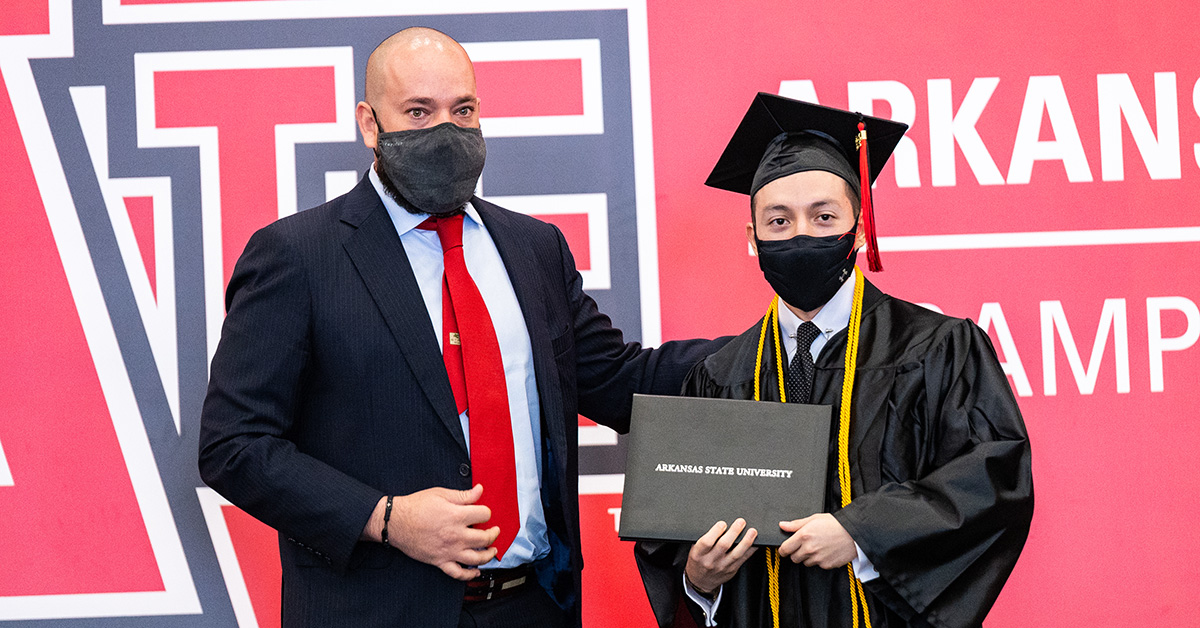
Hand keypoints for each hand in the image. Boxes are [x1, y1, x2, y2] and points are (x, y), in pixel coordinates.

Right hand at [381, 484, 499, 579]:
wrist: (395, 522)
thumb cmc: (416, 506)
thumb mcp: (441, 494)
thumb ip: (463, 495)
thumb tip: (479, 490)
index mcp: (456, 516)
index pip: (484, 515)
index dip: (486, 512)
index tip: (484, 512)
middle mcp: (455, 536)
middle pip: (485, 538)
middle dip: (493, 534)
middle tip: (494, 531)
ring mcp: (448, 550)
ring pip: (476, 558)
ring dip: (488, 555)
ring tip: (492, 550)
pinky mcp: (440, 561)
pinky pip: (458, 573)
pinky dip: (469, 575)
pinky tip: (476, 571)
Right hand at [684, 518, 757, 594]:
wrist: (700, 581)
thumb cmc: (698, 561)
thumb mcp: (694, 549)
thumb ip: (704, 539)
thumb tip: (719, 524)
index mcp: (698, 554)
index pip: (707, 542)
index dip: (715, 532)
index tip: (723, 523)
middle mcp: (710, 561)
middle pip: (724, 545)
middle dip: (734, 532)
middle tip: (741, 522)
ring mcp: (722, 566)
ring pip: (736, 553)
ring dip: (746, 541)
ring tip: (752, 531)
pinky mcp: (732, 570)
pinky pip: (743, 559)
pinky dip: (750, 550)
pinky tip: (755, 543)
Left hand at [776, 513, 856, 568]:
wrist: (854, 534)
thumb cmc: (835, 524)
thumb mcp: (814, 518)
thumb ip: (796, 524)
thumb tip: (782, 525)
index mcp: (804, 536)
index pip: (785, 549)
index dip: (783, 549)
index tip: (785, 549)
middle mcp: (809, 549)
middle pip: (794, 558)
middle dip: (796, 553)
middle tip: (804, 546)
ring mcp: (818, 558)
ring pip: (805, 563)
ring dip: (808, 557)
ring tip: (818, 547)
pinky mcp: (826, 565)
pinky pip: (818, 565)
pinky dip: (819, 560)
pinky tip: (826, 551)